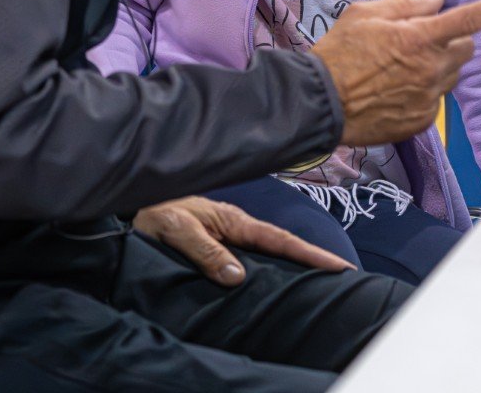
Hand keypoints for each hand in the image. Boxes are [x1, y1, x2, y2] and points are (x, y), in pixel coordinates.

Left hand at [133, 196, 353, 285]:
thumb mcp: (176, 230)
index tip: (339, 265)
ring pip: (270, 250)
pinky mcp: (221, 243)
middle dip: (314, 258)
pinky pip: (255, 256)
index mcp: (233, 221)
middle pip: (283, 245)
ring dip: (296, 262)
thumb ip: (204, 251)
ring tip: (324, 279)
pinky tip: (282, 278)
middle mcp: (237, 227)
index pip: (279, 240)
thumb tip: (238, 275)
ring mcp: (231, 234)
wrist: (134, 202)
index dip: (310, 253)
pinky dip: (275, 264)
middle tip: (346, 274)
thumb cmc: (154, 212)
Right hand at [312, 0, 480, 146]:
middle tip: (415, 41)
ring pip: (450, 74)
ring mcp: (428, 98)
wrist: (317, 104)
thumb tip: (437, 0)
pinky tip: (390, 91)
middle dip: (450, 40)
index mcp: (420, 37)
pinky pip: (434, 100)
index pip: (472, 18)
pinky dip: (420, 92)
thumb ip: (407, 4)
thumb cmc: (337, 52)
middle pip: (465, 47)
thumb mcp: (364, 13)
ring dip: (435, 66)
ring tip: (395, 69)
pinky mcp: (421, 121)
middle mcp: (431, 69)